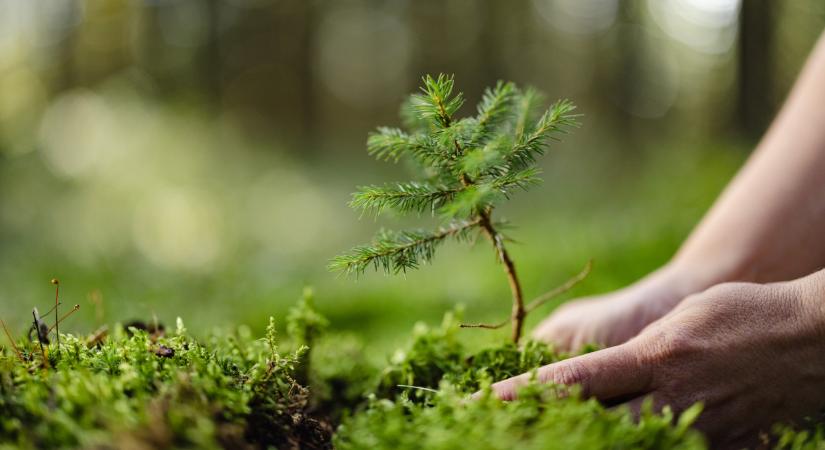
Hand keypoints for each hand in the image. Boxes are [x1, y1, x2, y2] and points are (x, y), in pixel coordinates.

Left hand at [489, 270, 824, 448]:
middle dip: (549, 432)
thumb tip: (593, 381)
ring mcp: (701, 433)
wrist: (815, 338)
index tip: (486, 402)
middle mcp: (671, 400)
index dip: (525, 395)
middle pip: (593, 429)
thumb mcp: (679, 321)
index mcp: (654, 358)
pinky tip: (627, 443)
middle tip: (507, 433)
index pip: (575, 382)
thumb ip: (634, 354)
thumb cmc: (742, 313)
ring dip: (592, 444)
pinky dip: (645, 449)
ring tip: (554, 438)